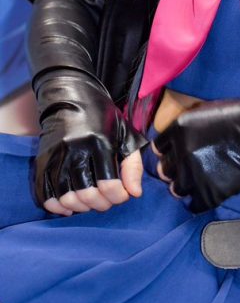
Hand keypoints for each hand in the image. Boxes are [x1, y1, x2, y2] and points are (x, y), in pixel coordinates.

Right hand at [35, 70, 147, 212]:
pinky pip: (44, 193)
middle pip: (87, 194)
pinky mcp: (42, 160)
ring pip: (66, 197)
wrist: (72, 95)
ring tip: (91, 202)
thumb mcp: (125, 134)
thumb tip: (135, 193)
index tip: (123, 194)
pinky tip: (69, 206)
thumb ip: (133, 164)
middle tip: (108, 201)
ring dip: (81, 207)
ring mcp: (56, 155)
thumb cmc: (103, 117)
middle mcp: (75, 148)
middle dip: (102, 204)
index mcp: (99, 141)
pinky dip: (56, 206)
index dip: (118, 197)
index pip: (108, 184)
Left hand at [152, 93, 239, 210]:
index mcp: (179, 129)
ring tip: (201, 179)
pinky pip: (192, 205)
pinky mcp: (209, 193)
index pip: (158, 148)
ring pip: (176, 189)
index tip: (175, 154)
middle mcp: (182, 152)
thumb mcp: (205, 112)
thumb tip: (174, 143)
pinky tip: (207, 191)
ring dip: (186, 185)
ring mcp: (194, 174)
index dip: (168, 151)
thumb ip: (184, 128)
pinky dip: (198, 200)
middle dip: (175, 169)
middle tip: (191, 166)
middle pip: (163, 170)